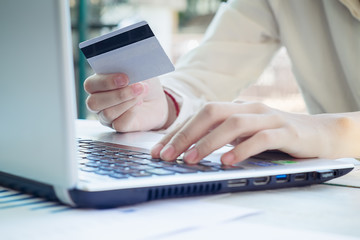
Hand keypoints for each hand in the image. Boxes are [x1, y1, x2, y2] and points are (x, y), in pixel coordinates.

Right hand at [84, 73, 172, 131]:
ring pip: (107, 113)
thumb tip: (128, 69)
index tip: (125, 78)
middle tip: (138, 87)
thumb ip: (129, 68)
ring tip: (141, 94)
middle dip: (118, 95)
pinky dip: (132, 113)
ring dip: (127, 102)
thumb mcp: (139, 71)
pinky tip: (139, 106)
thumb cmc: (144, 83)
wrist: (158, 100)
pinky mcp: (118, 126)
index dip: (106, 82)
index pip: (91, 85)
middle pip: (94, 102)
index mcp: (98, 84)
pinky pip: (119, 124)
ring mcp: (106, 116)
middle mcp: (99, 101)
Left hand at [151, 101, 358, 164]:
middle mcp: (249, 108)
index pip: (200, 115)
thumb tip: (189, 149)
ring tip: (191, 160)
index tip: (159, 150)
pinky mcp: (285, 132)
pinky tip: (228, 161)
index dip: (178, 132)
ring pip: (233, 124)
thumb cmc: (275, 136)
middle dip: (186, 134)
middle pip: (211, 113)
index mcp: (236, 108)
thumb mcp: (244, 134)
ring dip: (208, 142)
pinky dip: (242, 149)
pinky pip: (260, 138)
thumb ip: (223, 137)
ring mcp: (268, 118)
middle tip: (168, 155)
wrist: (319, 133)